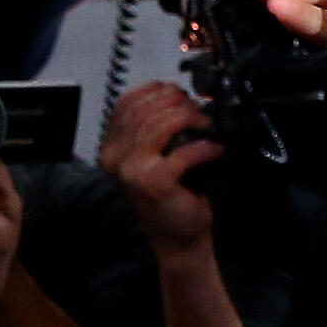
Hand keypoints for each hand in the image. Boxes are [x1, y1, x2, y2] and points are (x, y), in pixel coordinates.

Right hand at [99, 81, 220, 255]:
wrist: (177, 235)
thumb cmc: (171, 194)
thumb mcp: (156, 155)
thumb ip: (155, 127)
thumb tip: (181, 96)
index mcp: (112, 146)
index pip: (127, 102)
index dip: (157, 91)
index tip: (181, 95)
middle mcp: (115, 157)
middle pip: (145, 109)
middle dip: (178, 103)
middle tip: (200, 113)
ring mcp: (131, 170)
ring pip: (159, 125)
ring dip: (190, 119)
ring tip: (207, 127)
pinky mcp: (152, 183)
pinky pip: (181, 153)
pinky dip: (204, 148)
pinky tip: (214, 150)